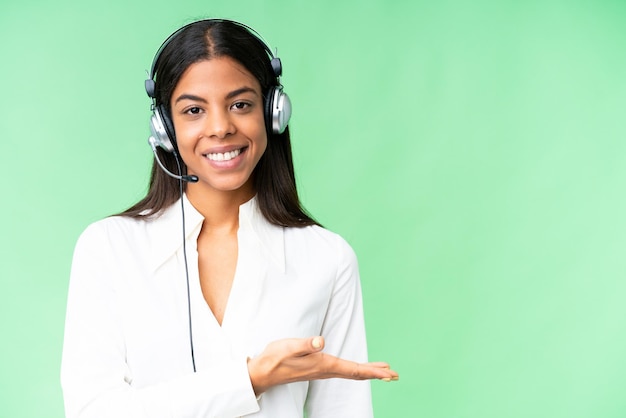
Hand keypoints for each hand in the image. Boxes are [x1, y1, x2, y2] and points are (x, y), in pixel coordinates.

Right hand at [247, 336, 398, 394]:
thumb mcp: (290, 347)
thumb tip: (321, 341)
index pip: (354, 370)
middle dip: (376, 373)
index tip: (389, 373)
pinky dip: (356, 370)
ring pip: (351, 373)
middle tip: (394, 374)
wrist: (262, 372)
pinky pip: (343, 371)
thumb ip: (305, 344)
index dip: (373, 371)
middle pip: (357, 373)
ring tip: (382, 371)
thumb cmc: (275, 358)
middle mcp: (326, 370)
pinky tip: (356, 369)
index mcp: (324, 365)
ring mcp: (321, 371)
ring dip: (368, 372)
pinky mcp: (317, 368)